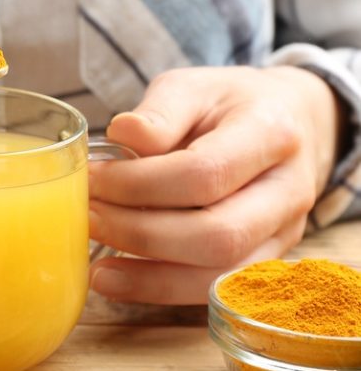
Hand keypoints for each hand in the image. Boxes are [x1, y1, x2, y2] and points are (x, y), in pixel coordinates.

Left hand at [88, 66, 342, 303]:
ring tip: (96, 265)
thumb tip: (123, 133)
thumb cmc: (228, 103)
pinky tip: (118, 281)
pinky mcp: (265, 259)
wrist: (290, 120)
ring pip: (219, 273)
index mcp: (270, 134)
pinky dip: (162, 290)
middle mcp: (288, 189)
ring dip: (149, 276)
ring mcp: (284, 231)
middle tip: (87, 218)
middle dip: (140, 232)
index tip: (90, 178)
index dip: (138, 183)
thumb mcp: (193, 87)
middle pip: (216, 233)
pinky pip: (214, 289)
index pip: (204, 172)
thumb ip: (161, 111)